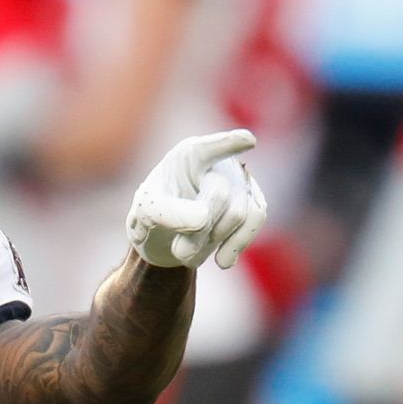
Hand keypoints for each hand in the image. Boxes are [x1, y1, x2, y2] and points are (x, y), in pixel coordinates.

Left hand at [125, 129, 267, 270]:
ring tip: (186, 254)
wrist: (165, 238)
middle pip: (218, 195)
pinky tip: (222, 262)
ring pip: (239, 212)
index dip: (228, 144)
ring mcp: (239, 180)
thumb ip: (168, 214)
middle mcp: (218, 162)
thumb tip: (203, 219)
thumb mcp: (146, 216)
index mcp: (187, 156)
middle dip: (197, 229)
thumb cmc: (151, 217)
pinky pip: (256, 218)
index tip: (247, 141)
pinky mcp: (253, 200)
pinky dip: (237, 243)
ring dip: (211, 240)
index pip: (208, 149)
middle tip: (178, 251)